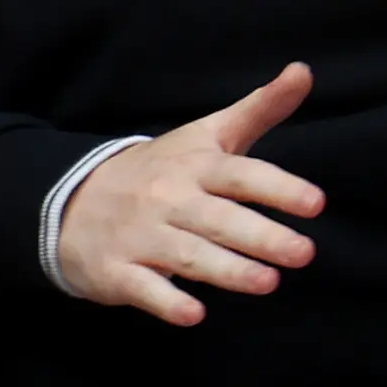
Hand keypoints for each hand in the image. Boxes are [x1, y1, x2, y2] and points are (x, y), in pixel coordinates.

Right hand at [51, 65, 324, 326]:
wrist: (70, 198)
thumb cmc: (162, 169)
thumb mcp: (207, 135)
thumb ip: (260, 109)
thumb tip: (303, 71)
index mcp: (195, 166)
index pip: (242, 175)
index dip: (278, 188)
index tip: (316, 203)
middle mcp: (168, 199)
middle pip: (219, 219)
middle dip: (261, 236)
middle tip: (304, 253)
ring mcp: (140, 236)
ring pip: (188, 255)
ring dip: (227, 270)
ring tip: (267, 283)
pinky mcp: (117, 270)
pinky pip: (143, 288)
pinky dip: (166, 302)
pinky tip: (194, 315)